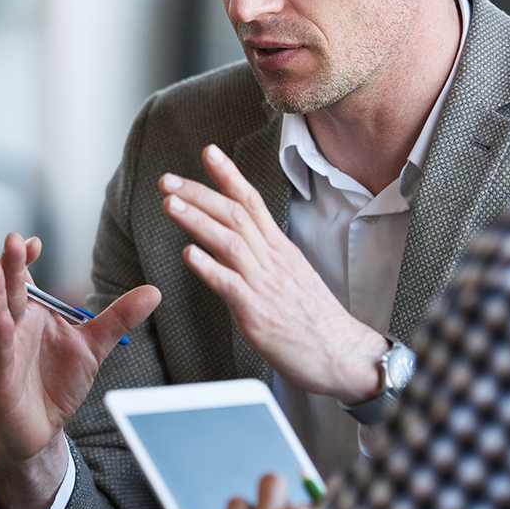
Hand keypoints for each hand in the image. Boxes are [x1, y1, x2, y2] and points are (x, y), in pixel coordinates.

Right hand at [0, 233, 159, 508]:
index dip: (24, 260)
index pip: (23, 280)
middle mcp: (12, 328)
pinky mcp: (0, 382)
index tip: (33, 241)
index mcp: (31, 315)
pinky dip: (2, 338)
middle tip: (11, 240)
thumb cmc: (56, 384)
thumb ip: (119, 318)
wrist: (38, 430)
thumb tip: (154, 292)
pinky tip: (3, 321)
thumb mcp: (94, 347)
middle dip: (9, 266)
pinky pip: (0, 356)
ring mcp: (3, 353)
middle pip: (9, 291)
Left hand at [161, 145, 385, 403]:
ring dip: (197, 220)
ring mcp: (266, 285)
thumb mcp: (291, 275)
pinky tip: (189, 255)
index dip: (229, 175)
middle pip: (235, 214)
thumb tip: (233, 241)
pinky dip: (209, 268)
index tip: (209, 152)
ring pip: (230, 242)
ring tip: (170, 205)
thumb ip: (263, 256)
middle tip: (167, 180)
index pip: (253, 202)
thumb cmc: (314, 320)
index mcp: (280, 250)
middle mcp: (273, 260)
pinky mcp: (259, 313)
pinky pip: (231, 285)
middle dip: (199, 193)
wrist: (342, 355)